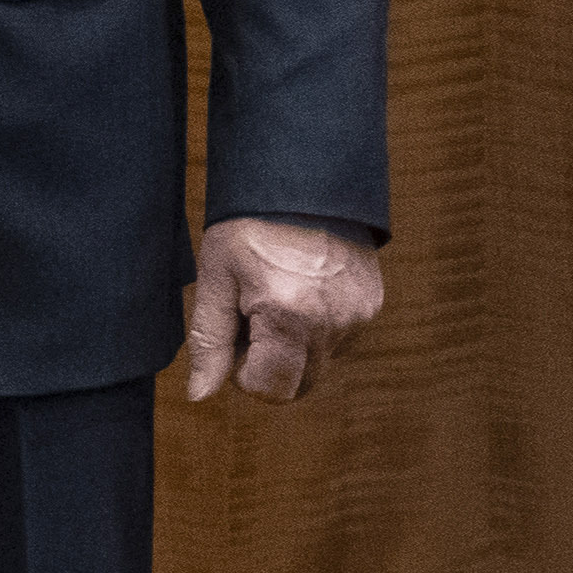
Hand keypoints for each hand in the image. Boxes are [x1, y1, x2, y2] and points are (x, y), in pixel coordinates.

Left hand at [183, 216, 383, 403]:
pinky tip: (300, 287)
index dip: (243, 374)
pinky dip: (316, 327)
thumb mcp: (216, 277)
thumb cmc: (250, 224)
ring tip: (275, 294)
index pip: (270, 391)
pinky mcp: (372, 305)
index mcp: (288, 317)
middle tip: (250, 315)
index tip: (234, 336)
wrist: (303, 177)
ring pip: (318, 363)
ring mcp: (358, 316)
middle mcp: (331, 324)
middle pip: (298, 385)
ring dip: (294, 346)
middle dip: (270, 364)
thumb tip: (199, 394)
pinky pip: (339, 339)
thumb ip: (209, 342)